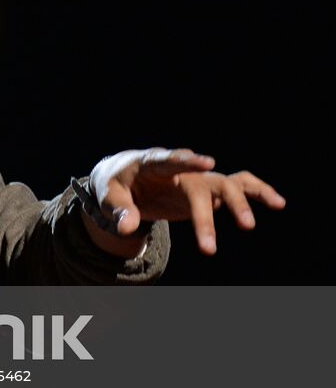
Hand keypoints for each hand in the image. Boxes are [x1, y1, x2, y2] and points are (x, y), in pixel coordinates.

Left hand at [88, 148, 284, 254]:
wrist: (123, 179)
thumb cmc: (115, 186)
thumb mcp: (109, 197)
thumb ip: (118, 211)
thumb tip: (127, 227)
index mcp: (152, 164)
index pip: (169, 160)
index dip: (186, 160)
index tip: (207, 161)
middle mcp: (181, 169)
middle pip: (202, 183)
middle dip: (214, 210)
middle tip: (243, 227)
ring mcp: (197, 178)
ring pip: (226, 182)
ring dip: (245, 198)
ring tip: (274, 209)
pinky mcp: (206, 189)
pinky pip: (235, 187)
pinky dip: (255, 191)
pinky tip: (277, 202)